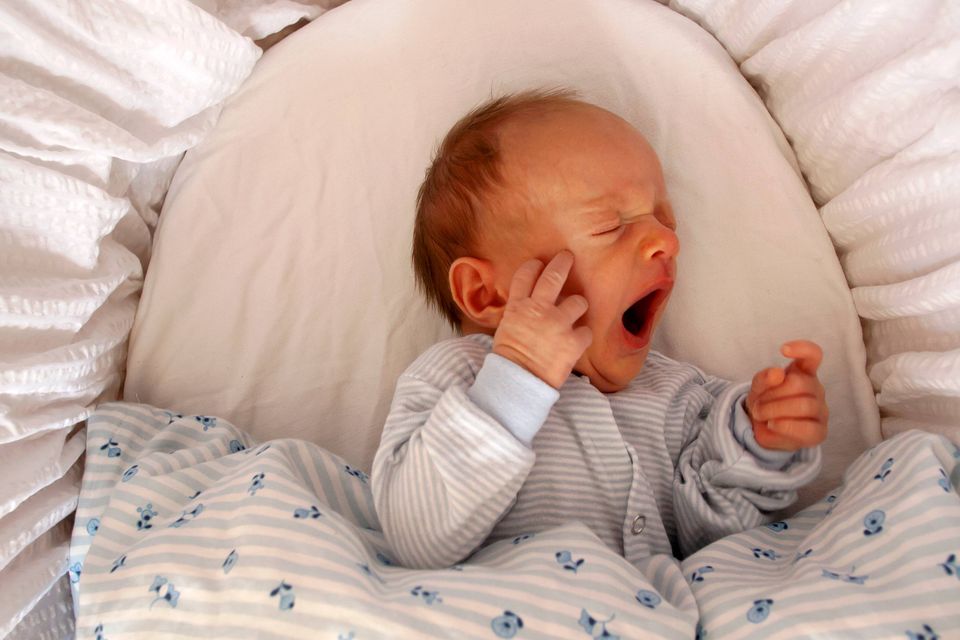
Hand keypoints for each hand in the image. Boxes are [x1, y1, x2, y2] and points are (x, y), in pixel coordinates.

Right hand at [492, 251, 592, 388]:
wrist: (519, 382)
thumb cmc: (510, 358)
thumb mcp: (506, 328)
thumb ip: (519, 311)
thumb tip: (526, 304)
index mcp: (519, 307)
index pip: (526, 274)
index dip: (534, 266)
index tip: (539, 263)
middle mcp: (539, 310)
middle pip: (554, 276)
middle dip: (563, 263)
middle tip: (568, 258)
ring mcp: (558, 324)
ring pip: (578, 301)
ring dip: (578, 306)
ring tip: (575, 315)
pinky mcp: (573, 342)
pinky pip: (587, 331)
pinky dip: (583, 336)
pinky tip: (577, 342)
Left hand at [745, 340, 828, 450]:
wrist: (763, 429)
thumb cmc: (764, 402)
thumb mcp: (758, 388)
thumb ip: (764, 378)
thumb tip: (777, 373)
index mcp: (803, 372)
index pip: (813, 355)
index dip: (802, 348)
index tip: (783, 350)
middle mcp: (816, 389)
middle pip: (799, 383)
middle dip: (771, 394)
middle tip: (756, 404)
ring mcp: (820, 410)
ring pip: (804, 405)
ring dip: (774, 410)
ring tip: (760, 415)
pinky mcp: (819, 432)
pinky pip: (806, 429)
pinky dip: (785, 426)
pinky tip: (772, 425)